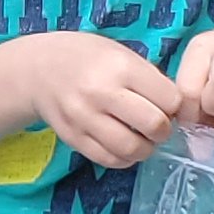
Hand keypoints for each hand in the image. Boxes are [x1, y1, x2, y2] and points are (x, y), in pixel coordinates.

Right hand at [25, 32, 184, 169]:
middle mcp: (101, 93)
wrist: (37, 68)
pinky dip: (123, 157)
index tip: (167, 104)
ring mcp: (84, 118)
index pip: (169, 98)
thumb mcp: (120, 53)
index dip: (175, 104)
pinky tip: (123, 145)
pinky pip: (109, 159)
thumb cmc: (86, 57)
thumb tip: (176, 109)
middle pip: (154, 125)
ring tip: (142, 138)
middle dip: (164, 130)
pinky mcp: (73, 138)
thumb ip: (148, 78)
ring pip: (132, 149)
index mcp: (120, 67)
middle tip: (158, 125)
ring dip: (145, 148)